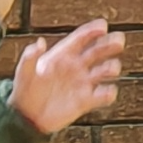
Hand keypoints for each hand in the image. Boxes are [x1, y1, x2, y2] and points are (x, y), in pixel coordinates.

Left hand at [12, 18, 123, 134]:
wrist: (27, 117)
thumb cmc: (24, 91)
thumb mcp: (24, 72)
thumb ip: (30, 57)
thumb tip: (38, 43)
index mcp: (62, 56)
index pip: (79, 40)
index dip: (91, 31)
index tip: (103, 26)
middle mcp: (75, 67)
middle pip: (97, 52)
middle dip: (109, 44)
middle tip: (119, 40)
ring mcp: (82, 83)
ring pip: (103, 72)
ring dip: (110, 68)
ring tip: (112, 68)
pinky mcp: (85, 101)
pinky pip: (101, 96)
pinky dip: (108, 94)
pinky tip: (109, 92)